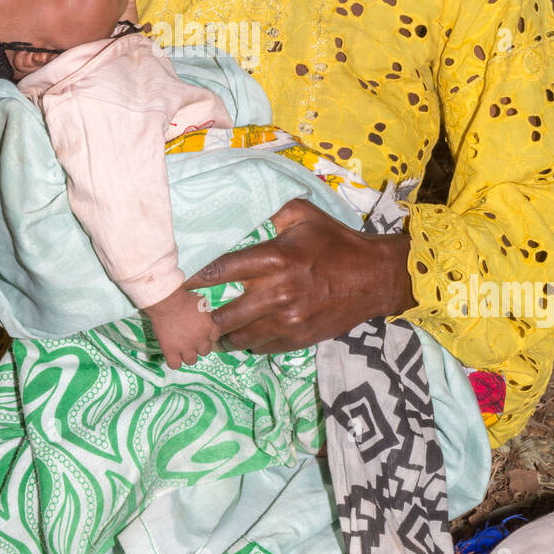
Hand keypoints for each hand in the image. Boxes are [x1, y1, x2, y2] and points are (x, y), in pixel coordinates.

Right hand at [143, 285, 216, 369]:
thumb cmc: (183, 297)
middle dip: (199, 346)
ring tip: (181, 348)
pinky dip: (174, 362)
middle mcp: (199, 340)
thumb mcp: (201, 302)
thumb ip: (206, 314)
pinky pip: (174, 365)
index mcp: (208, 328)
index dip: (208, 335)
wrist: (166, 300)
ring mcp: (185, 347)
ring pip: (191, 361)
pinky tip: (172, 355)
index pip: (214, 337)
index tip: (201, 332)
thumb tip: (205, 317)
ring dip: (188, 355)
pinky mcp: (170, 350)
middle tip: (191, 339)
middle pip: (205, 351)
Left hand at [184, 198, 413, 354]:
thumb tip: (238, 205)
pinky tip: (246, 333)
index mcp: (274, 259)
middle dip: (205, 316)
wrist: (375, 278)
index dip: (194, 279)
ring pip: (238, 338)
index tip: (179, 282)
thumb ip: (269, 210)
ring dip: (224, 334)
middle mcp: (277, 293)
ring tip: (216, 328)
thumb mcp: (303, 214)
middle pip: (222, 315)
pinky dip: (250, 342)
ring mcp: (287, 321)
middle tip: (194, 312)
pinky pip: (261, 348)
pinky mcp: (297, 340)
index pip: (220, 271)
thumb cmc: (335, 242)